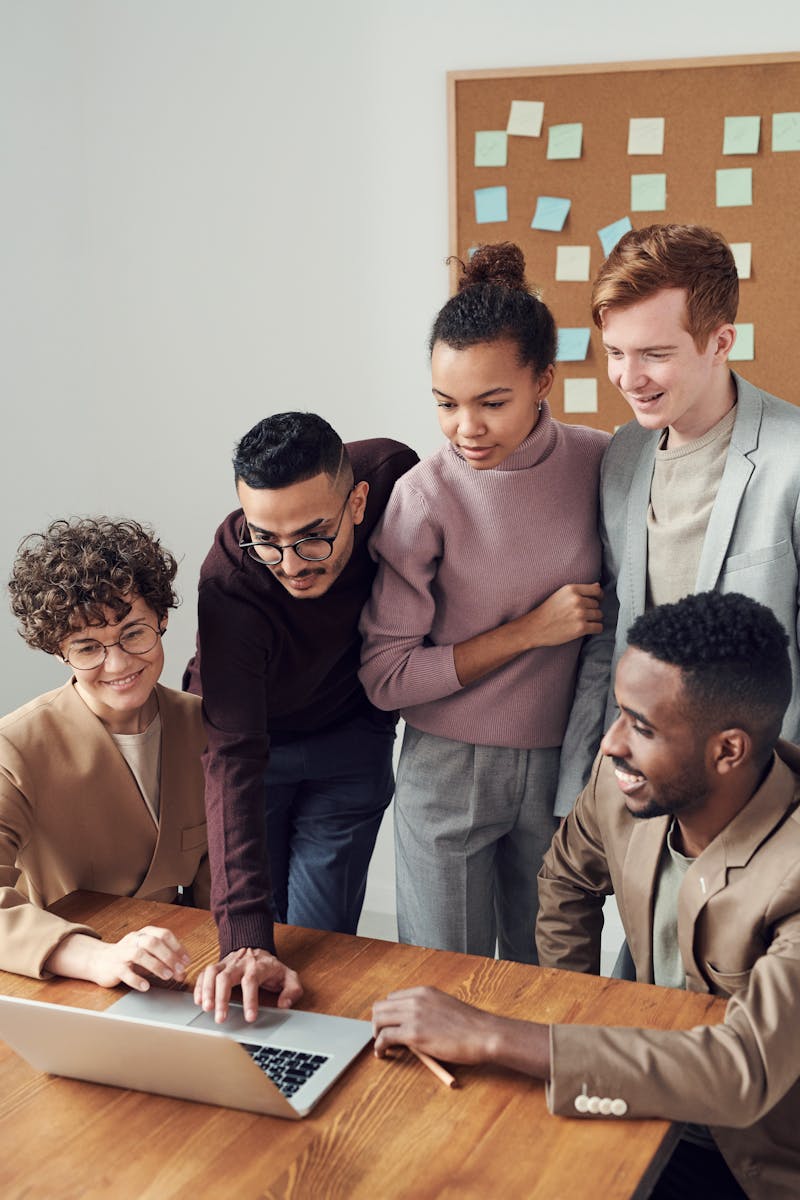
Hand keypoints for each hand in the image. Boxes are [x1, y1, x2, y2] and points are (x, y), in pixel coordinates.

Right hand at [44, 927, 190, 989]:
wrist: (100, 961)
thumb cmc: (129, 958)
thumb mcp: (148, 956)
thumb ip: (165, 962)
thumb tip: (183, 973)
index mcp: (145, 933)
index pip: (164, 934)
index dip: (177, 947)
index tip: (187, 961)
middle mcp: (134, 939)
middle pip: (153, 942)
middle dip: (169, 956)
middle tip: (179, 970)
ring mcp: (122, 953)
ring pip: (139, 954)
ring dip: (156, 965)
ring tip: (167, 976)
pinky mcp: (113, 967)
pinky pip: (125, 972)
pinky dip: (136, 979)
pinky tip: (145, 986)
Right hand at [193, 947, 302, 1022]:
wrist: (256, 947)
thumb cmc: (271, 967)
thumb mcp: (289, 976)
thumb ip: (292, 990)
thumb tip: (284, 1005)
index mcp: (258, 966)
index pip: (251, 981)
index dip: (250, 999)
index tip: (249, 1017)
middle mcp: (240, 963)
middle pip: (226, 977)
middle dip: (222, 998)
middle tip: (220, 1018)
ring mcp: (227, 963)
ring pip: (212, 972)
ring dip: (207, 990)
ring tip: (206, 1008)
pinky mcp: (218, 965)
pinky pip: (204, 973)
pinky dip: (199, 986)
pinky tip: (198, 1000)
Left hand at [372, 986, 550, 1078]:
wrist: (484, 1034)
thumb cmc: (470, 1026)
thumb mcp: (445, 1008)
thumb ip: (427, 1011)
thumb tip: (413, 1024)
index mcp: (423, 992)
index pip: (392, 998)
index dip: (388, 1014)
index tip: (389, 1026)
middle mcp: (415, 999)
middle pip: (380, 1007)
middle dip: (377, 1023)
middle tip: (382, 1038)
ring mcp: (413, 1016)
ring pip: (378, 1020)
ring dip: (376, 1034)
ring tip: (382, 1047)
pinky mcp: (414, 1034)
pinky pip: (385, 1037)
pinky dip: (379, 1046)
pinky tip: (383, 1054)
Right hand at [525, 582, 602, 647]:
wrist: (535, 627)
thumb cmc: (547, 611)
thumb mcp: (561, 594)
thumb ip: (579, 590)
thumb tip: (598, 586)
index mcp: (572, 589)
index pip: (596, 590)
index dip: (599, 596)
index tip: (597, 600)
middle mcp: (577, 600)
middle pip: (597, 604)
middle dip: (592, 609)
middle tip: (581, 614)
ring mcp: (580, 614)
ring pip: (599, 615)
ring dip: (593, 619)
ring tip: (582, 621)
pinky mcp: (581, 628)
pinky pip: (598, 627)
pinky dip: (595, 629)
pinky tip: (587, 629)